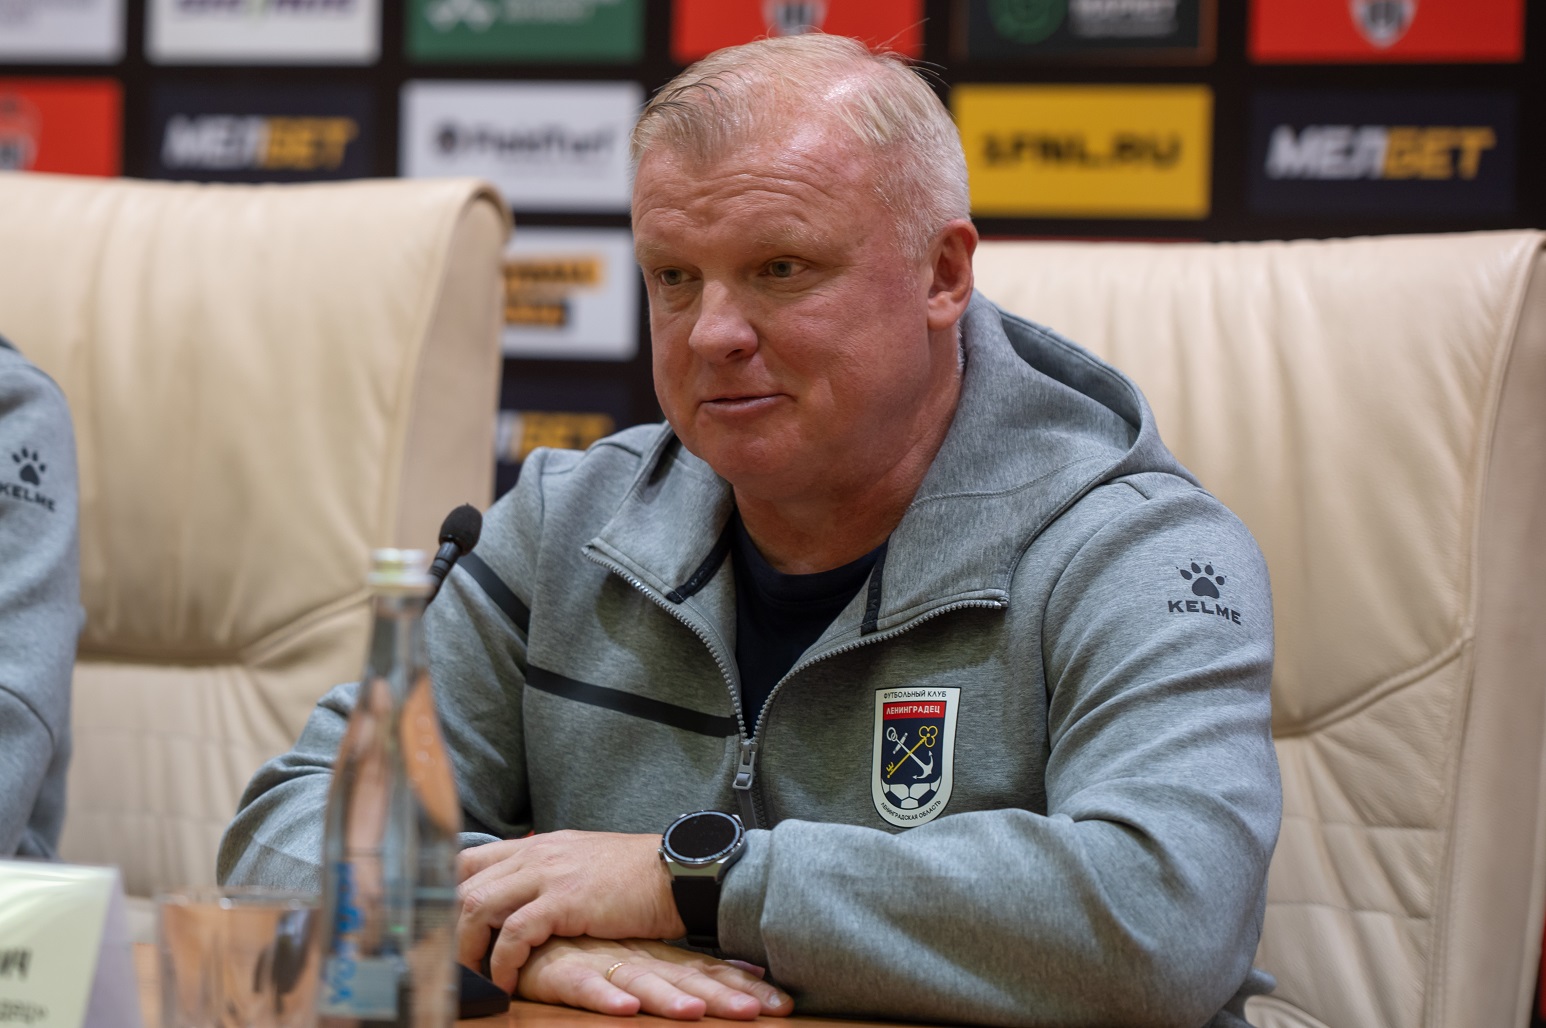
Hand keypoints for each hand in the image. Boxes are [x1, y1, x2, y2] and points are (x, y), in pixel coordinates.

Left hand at [456, 831, 685, 991]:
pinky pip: (514, 933)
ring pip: (477, 906)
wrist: (676, 872)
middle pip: (464, 886)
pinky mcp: (564, 901)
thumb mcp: (583, 864)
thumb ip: (550, 876)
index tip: (444, 929)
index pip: (469, 860)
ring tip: (473, 978)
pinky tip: (506, 982)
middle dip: (448, 930)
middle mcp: (535, 853)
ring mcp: (547, 874)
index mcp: (537, 845)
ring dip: (467, 948)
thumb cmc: (636, 876)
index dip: (447, 895)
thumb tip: (526, 901)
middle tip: (452, 965)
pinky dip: (502, 962)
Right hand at [517, 937, 791, 1019]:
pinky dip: (606, 995)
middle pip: (686, 976)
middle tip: (768, 1010)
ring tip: (698, 1013)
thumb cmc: (571, 943)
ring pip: (642, 979)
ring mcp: (599, 959)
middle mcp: (634, 955)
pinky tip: (626, 1008)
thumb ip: (659, 969)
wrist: (519, 914)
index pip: (704, 969)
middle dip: (726, 994)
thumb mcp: (622, 956)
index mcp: (652, 953)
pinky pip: (584, 984)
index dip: (741, 984)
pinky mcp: (560, 970)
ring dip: (670, 998)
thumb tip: (706, 988)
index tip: (783, 1003)